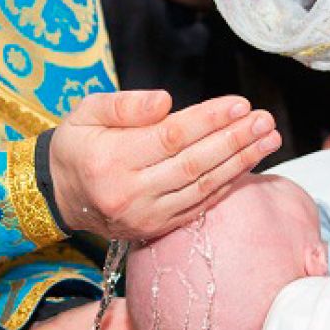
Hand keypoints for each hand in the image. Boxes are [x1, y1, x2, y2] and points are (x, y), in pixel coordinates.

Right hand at [50, 90, 279, 239]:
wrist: (61, 195)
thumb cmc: (77, 146)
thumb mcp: (86, 112)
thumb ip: (124, 105)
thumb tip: (166, 101)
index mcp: (111, 160)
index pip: (171, 137)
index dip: (209, 121)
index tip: (240, 105)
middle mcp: (130, 193)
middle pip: (194, 164)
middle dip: (234, 140)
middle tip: (265, 121)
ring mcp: (145, 215)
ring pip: (202, 188)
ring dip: (240, 163)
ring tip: (269, 140)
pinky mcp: (156, 228)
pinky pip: (199, 206)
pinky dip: (226, 186)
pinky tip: (248, 165)